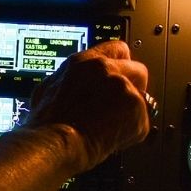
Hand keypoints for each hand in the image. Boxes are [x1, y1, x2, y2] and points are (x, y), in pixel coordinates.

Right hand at [28, 41, 149, 173]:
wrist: (56, 141)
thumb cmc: (47, 121)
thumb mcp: (49, 88)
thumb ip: (71, 79)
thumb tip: (75, 85)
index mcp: (83, 62)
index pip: (117, 49)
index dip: (121, 64)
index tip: (120, 75)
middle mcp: (106, 69)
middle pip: (137, 70)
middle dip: (133, 87)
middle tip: (119, 105)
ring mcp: (123, 87)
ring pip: (142, 98)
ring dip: (131, 111)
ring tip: (111, 125)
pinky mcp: (136, 107)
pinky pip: (143, 121)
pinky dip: (132, 131)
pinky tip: (113, 136)